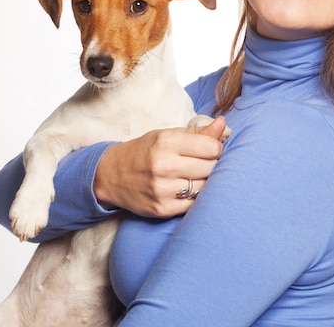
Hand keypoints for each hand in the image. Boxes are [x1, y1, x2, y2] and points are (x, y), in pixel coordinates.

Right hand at [93, 116, 226, 216]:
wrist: (111, 175)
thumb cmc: (145, 151)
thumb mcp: (168, 135)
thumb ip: (198, 132)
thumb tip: (223, 124)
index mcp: (166, 142)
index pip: (212, 148)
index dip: (216, 148)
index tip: (210, 149)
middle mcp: (164, 165)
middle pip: (211, 168)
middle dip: (212, 165)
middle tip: (202, 163)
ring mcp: (162, 189)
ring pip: (205, 187)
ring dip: (205, 182)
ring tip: (194, 176)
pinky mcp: (162, 209)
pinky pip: (193, 204)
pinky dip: (194, 197)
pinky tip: (185, 189)